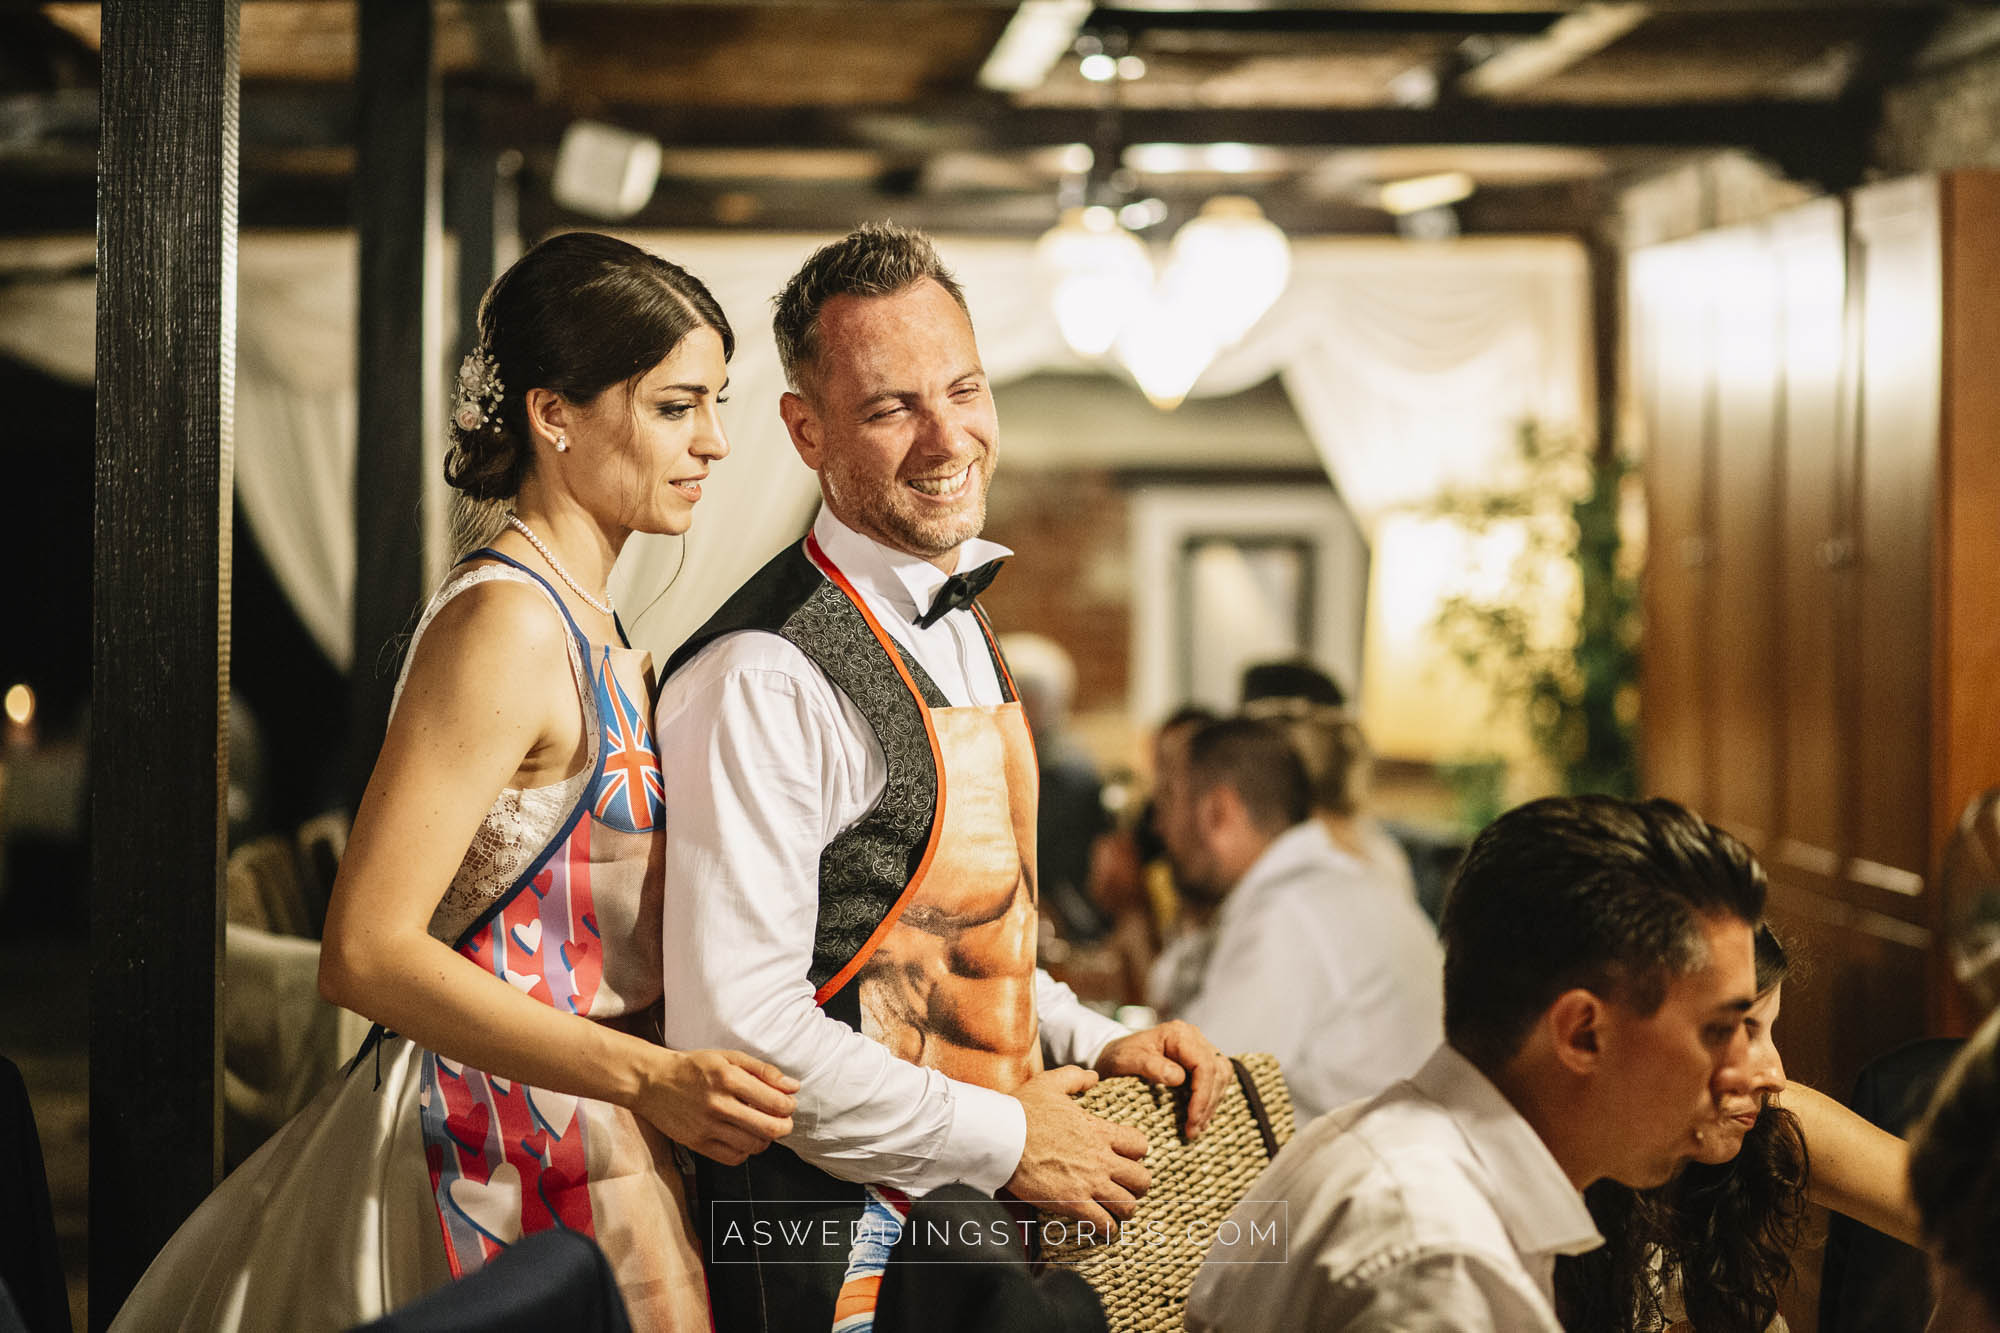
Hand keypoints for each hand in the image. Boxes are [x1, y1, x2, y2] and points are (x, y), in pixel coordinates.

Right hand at [637, 1049, 798, 1164]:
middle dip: (785, 1126)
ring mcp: (707, 1127)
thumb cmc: (692, 1067)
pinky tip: (743, 1139)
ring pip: (753, 1146)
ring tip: (763, 1128)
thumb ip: (762, 1071)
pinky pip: (733, 1158)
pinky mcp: (697, 1144)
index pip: (775, 1103)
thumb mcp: (728, 1057)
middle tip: (783, 1120)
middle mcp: (719, 1105)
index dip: (789, 1106)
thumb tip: (792, 1086)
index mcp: (728, 1079)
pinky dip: (746, 1151)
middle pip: (769, 1128)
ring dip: (767, 1139)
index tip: (788, 1104)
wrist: (652, 1081)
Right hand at [1005, 1065, 1150, 1232]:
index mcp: (1099, 1131)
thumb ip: (1075, 1077)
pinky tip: (1100, 1226)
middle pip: (1141, 1180)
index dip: (1137, 1152)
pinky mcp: (1072, 1203)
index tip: (1125, 1156)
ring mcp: (1089, 1183)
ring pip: (1128, 1206)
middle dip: (1137, 1185)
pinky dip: (1106, 1229)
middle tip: (1125, 1187)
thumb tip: (1094, 1077)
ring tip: (1114, 1209)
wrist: (1001, 1137)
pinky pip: (1104, 1225)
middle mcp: (1101, 1159)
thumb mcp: (1050, 1083)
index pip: (1140, 1145)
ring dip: (1124, 1209)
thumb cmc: (1023, 1110)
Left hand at [1094, 1020, 1232, 1139]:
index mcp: (1179, 1034)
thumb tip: (1178, 1078)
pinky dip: (1210, 1101)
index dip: (1202, 1095)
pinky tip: (1199, 1119)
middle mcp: (1194, 1038)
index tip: (1192, 1119)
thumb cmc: (1120, 1056)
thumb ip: (1150, 1066)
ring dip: (1211, 1105)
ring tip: (1196, 1128)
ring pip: (1221, 1077)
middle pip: (1217, 1072)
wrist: (1115, 1056)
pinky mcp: (1199, 1062)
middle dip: (1207, 1104)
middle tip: (1192, 1131)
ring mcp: (1199, 1049)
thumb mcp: (1127, 1060)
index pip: (1204, 1065)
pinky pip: (1216, 1081)